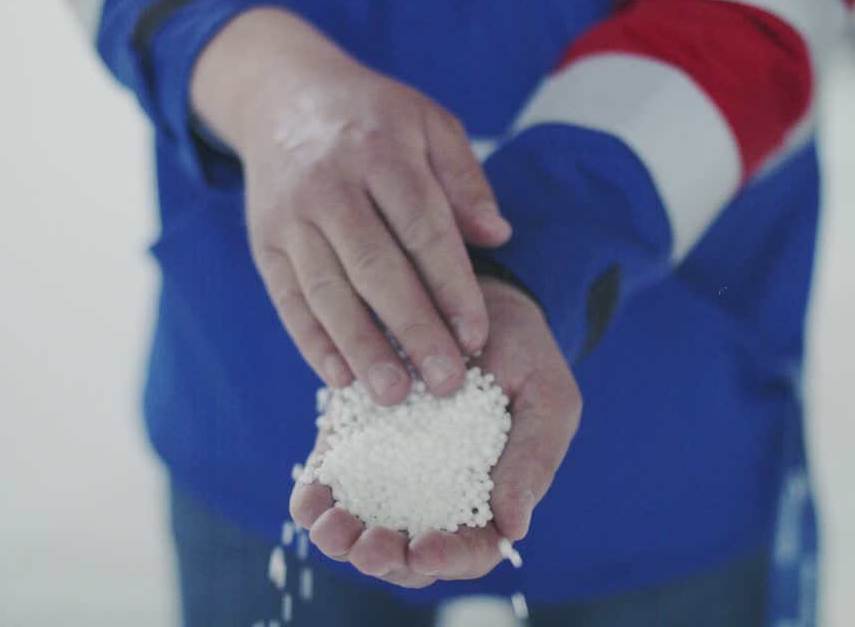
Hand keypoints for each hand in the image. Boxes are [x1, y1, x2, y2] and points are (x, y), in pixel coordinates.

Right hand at [191, 8, 511, 404]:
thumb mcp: (429, 124)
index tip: (475, 335)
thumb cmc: (373, 119)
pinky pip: (288, 299)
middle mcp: (331, 185)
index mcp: (381, 152)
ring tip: (395, 395)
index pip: (422, 228)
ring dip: (361, 348)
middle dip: (412, 329)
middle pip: (375, 266)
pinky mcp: (264, 242)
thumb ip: (464, 180)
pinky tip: (340, 378)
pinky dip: (312, 341)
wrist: (283, 98)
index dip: (450, 285)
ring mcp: (291, 216)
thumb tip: (497, 236)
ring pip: (327, 290)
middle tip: (445, 382)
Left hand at [288, 278, 581, 587]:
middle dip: (385, 558)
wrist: (467, 295)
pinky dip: (314, 500)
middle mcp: (435, 496)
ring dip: (342, 541)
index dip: (450, 558)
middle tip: (368, 546)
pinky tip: (309, 499)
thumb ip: (534, 458)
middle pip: (408, 554)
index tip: (426, 547)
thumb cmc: (522, 352)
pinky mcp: (352, 444)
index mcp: (491, 497)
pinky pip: (328, 485)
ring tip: (331, 530)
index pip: (472, 549)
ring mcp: (389, 473)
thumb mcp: (545, 396)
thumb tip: (512, 527)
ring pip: (362, 531)